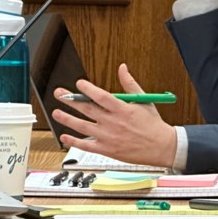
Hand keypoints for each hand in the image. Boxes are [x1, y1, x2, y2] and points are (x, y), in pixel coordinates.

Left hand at [51, 63, 176, 167]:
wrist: (161, 147)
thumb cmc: (153, 124)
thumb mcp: (144, 100)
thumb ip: (130, 84)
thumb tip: (122, 68)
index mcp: (122, 109)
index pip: (100, 96)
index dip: (87, 89)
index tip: (79, 84)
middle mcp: (113, 122)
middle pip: (87, 109)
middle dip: (70, 100)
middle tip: (59, 93)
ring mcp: (108, 137)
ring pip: (82, 126)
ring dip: (67, 119)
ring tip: (56, 112)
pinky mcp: (107, 149)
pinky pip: (86, 145)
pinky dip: (74, 141)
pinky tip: (65, 136)